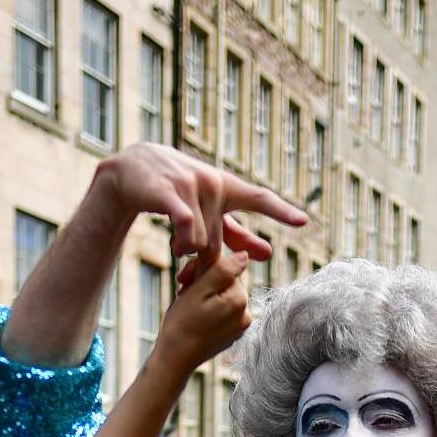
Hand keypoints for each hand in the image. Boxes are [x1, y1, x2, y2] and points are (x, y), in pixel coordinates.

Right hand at [91, 145, 305, 263]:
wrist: (133, 173)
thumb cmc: (175, 192)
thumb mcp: (208, 212)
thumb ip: (237, 233)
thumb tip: (268, 254)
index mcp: (226, 186)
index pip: (259, 198)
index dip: (281, 211)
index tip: (303, 221)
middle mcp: (213, 182)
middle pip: (218, 240)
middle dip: (204, 258)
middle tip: (190, 263)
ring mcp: (191, 184)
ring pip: (200, 240)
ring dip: (188, 251)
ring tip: (177, 246)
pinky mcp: (169, 192)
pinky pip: (185, 229)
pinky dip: (182, 243)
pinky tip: (176, 246)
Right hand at [152, 248, 252, 373]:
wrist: (175, 359)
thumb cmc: (182, 324)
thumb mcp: (199, 290)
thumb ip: (223, 269)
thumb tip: (244, 254)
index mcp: (239, 300)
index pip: (225, 267)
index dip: (202, 268)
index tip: (184, 278)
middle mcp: (245, 313)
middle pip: (225, 282)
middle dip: (203, 281)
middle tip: (182, 290)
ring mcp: (240, 326)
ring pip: (222, 295)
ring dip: (203, 294)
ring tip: (187, 304)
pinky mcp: (232, 334)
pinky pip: (222, 311)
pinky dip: (208, 309)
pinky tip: (195, 316)